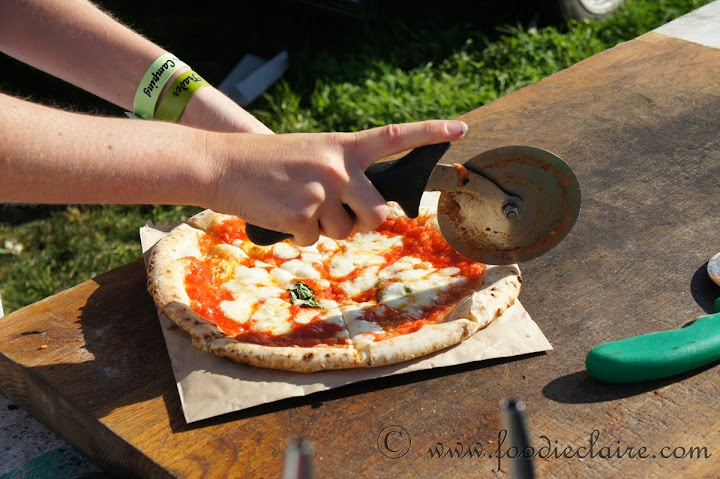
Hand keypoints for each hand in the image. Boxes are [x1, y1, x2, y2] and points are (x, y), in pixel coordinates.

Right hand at [205, 119, 467, 245]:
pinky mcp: (302, 215)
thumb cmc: (268, 161)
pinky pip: (314, 241)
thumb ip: (344, 172)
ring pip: (345, 232)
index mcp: (343, 146)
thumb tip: (366, 211)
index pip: (394, 136)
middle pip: (378, 214)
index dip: (430, 133)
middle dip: (363, 221)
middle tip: (336, 213)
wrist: (222, 164)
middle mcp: (339, 167)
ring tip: (297, 204)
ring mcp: (322, 191)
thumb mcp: (312, 153)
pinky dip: (298, 235)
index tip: (461, 128)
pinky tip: (280, 213)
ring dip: (325, 228)